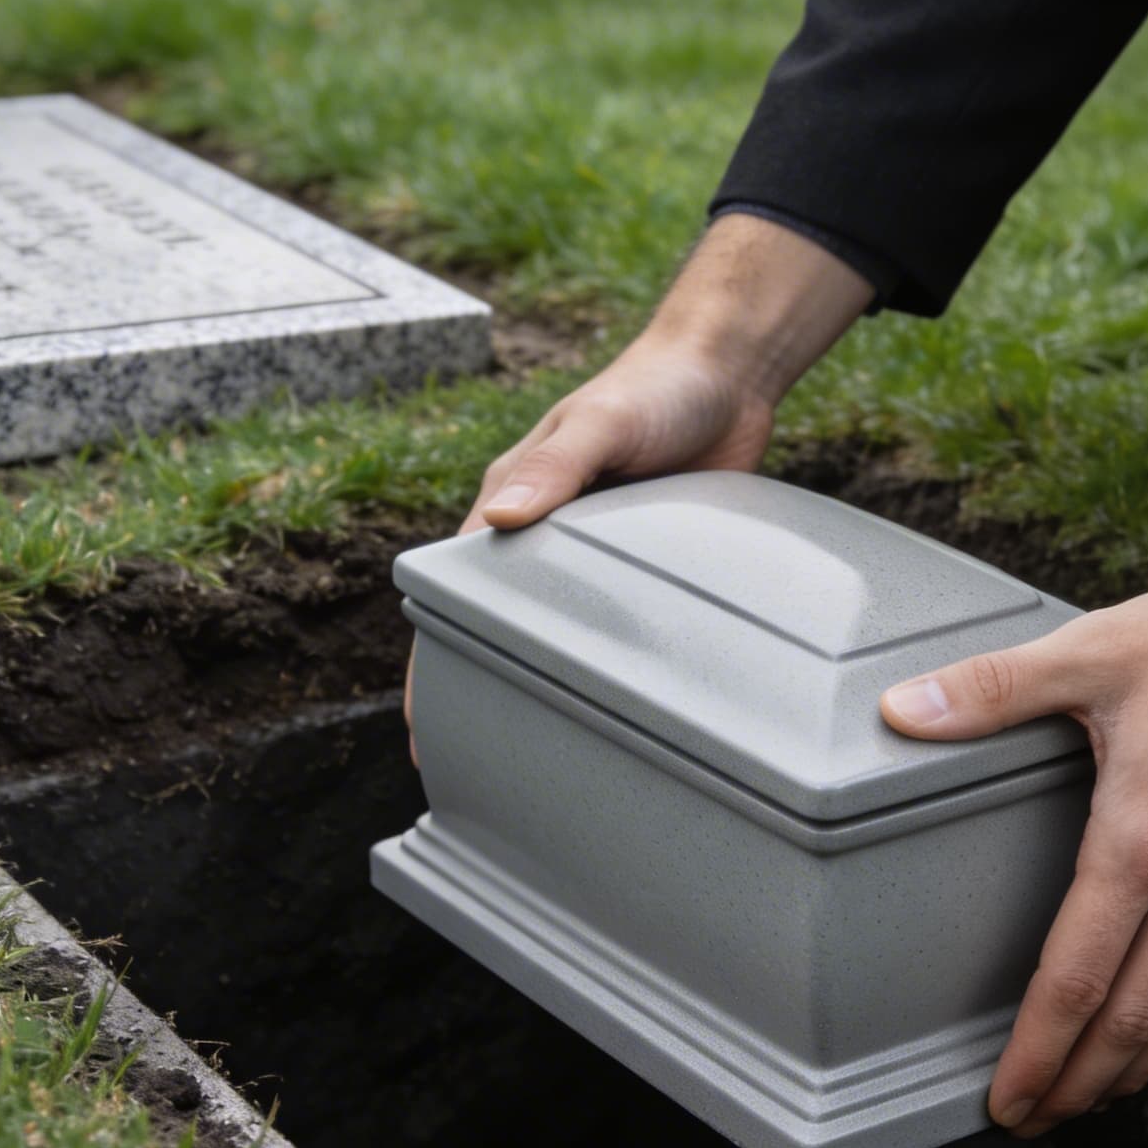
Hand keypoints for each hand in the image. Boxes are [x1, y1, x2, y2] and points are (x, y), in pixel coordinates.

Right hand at [407, 214, 874, 745]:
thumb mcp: (599, 422)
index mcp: (512, 507)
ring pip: (564, 640)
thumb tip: (496, 518)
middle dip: (483, 696)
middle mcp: (547, 542)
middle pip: (502, 631)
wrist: (727, 375)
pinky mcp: (650, 571)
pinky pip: (627, 630)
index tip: (420, 727)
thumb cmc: (650, 387)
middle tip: (477, 772)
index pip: (453, 596)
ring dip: (551, 692)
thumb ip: (554, 468)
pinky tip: (626, 720)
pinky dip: (617, 671)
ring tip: (546, 766)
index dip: (433, 664)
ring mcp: (598, 562)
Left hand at [879, 484, 1147, 1135]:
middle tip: (1035, 1121)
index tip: (1008, 1098)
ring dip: (1134, 1065)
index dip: (1039, 1051)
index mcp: (1141, 839)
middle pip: (1133, 1017)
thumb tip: (905, 708)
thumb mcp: (1093, 651)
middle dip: (1079, 1082)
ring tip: (1090, 1098)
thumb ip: (994, 689)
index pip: (1079, 978)